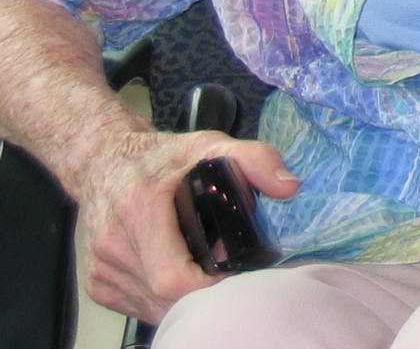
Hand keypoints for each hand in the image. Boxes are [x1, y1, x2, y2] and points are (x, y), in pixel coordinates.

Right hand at [74, 130, 297, 322]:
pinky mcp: (97, 283)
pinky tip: (182, 275)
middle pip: (165, 300)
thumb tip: (289, 188)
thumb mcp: (210, 145)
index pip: (173, 278)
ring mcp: (101, 269)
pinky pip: (138, 308)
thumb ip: (254, 159)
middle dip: (205, 296)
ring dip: (184, 301)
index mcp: (140, 209)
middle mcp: (114, 245)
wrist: (101, 161)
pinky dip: (163, 301)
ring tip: (209, 273)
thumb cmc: (159, 156)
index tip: (239, 274)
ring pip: (152, 309)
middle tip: (232, 275)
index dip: (211, 287)